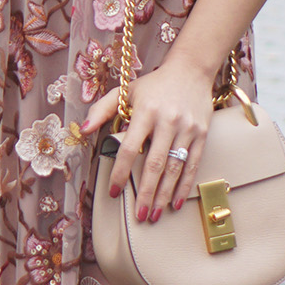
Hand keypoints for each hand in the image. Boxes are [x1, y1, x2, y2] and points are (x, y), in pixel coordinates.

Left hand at [83, 57, 214, 223]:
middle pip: (155, 163)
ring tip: (155, 214)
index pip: (130, 147)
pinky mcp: (201, 133)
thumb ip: (102, 109)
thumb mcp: (126, 91)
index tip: (115, 191)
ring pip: (174, 167)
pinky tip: (175, 201)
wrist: (192, 69)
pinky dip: (184, 185)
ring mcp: (187, 128)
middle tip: (140, 215)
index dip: (121, 171)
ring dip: (164, 194)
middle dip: (146, 192)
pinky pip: (193, 163)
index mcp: (146, 111)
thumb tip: (83, 129)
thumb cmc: (155, 84)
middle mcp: (167, 120)